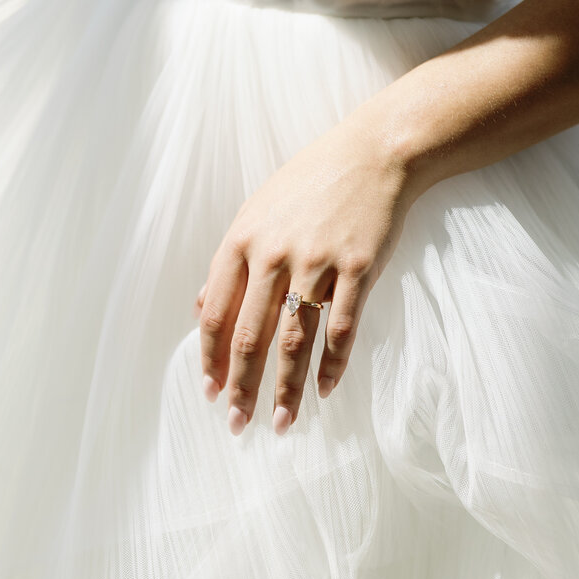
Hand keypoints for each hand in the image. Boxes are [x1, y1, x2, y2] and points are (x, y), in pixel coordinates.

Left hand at [196, 112, 415, 435]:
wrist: (375, 153)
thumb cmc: (313, 184)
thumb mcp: (259, 213)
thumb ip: (231, 264)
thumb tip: (203, 311)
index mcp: (242, 241)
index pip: (216, 314)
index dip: (212, 359)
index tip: (211, 393)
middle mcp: (273, 254)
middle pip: (251, 336)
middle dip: (242, 388)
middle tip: (238, 425)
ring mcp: (317, 261)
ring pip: (295, 340)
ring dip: (286, 389)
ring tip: (282, 423)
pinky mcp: (357, 268)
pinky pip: (341, 328)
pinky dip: (332, 365)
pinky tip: (326, 391)